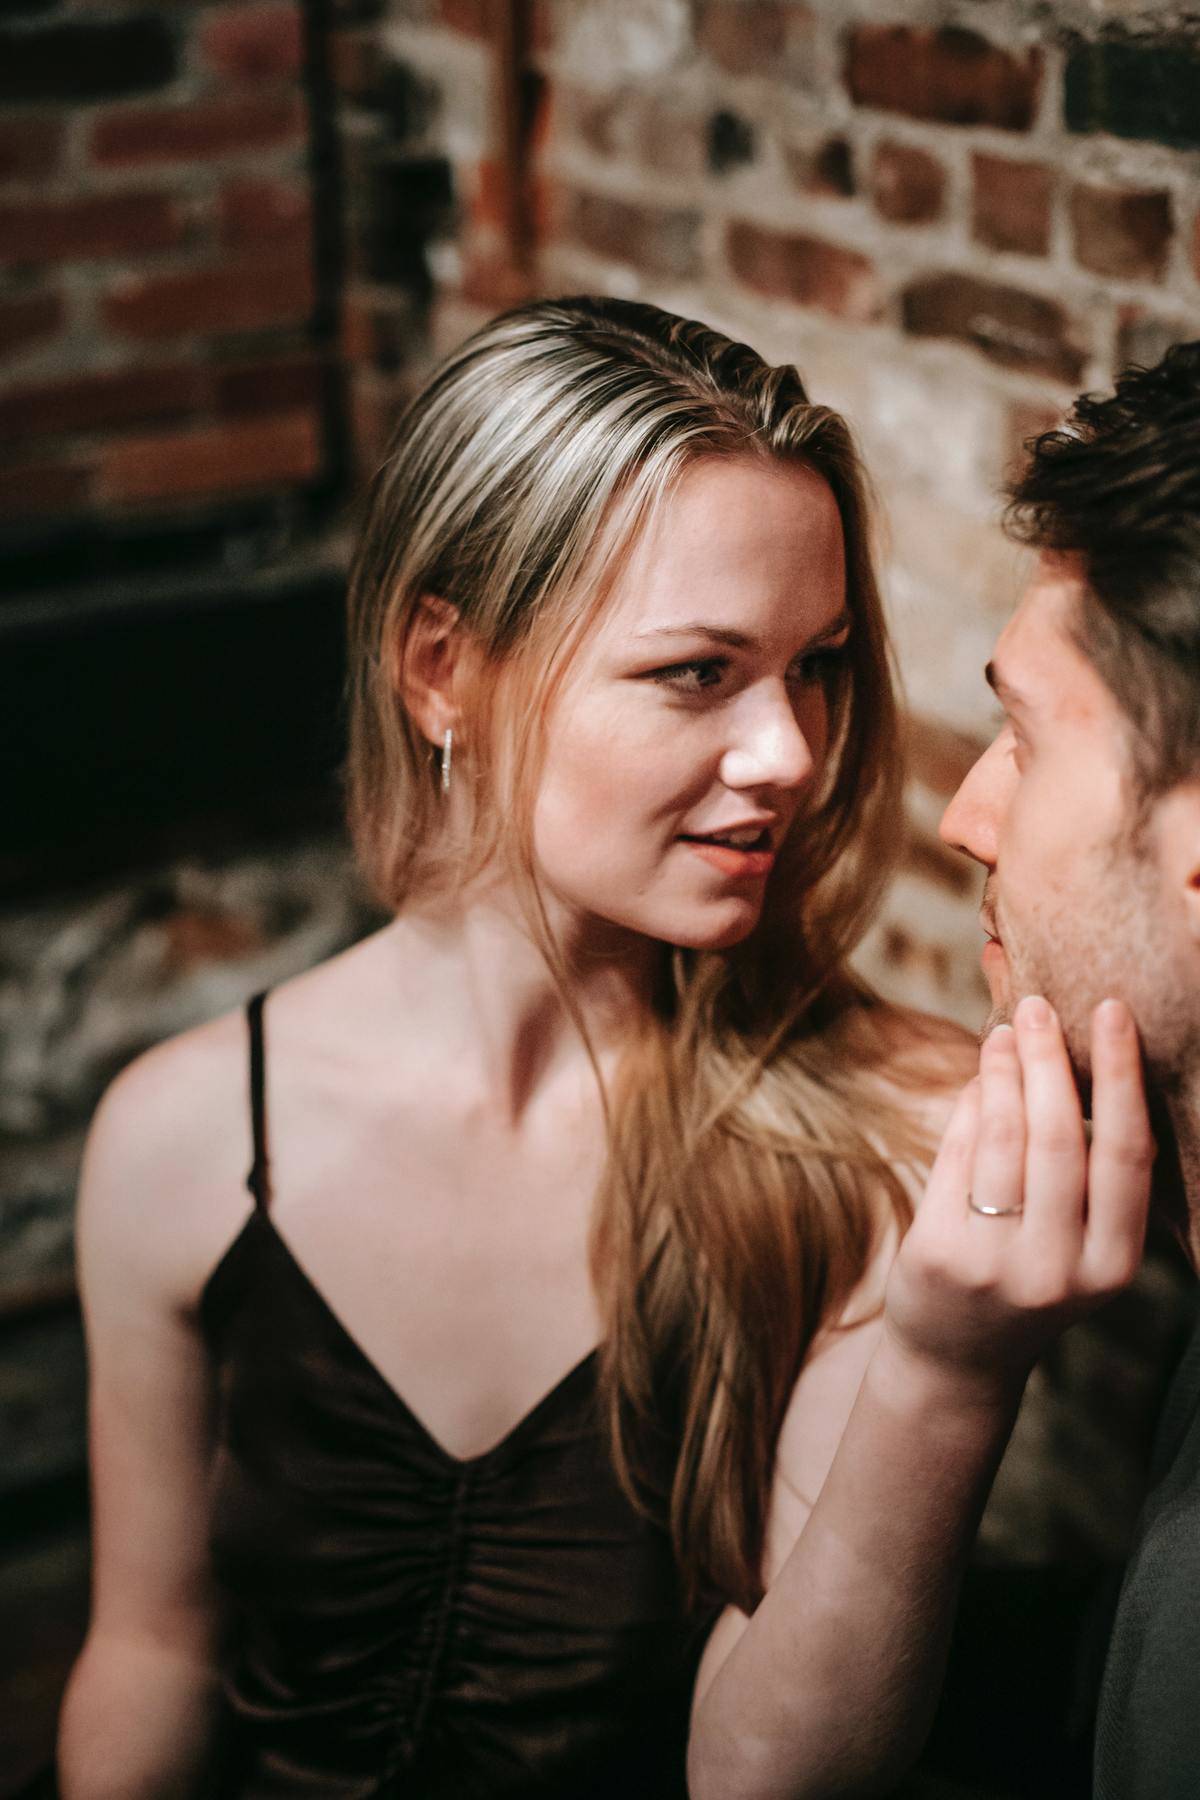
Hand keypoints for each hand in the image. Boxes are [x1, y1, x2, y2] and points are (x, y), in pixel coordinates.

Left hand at [883, 995, 1153, 1397]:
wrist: (959, 1358)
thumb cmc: (1028, 1277)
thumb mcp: (1080, 1246)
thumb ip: (1086, 1170)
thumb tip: (1075, 1054)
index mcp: (1113, 1265)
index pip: (1127, 1156)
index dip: (1121, 1077)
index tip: (1113, 1012)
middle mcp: (1060, 1270)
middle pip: (1060, 1139)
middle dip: (1050, 1061)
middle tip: (1038, 1006)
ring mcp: (996, 1265)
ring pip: (1003, 1140)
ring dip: (1003, 1073)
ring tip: (1003, 1033)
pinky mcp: (940, 1254)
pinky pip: (957, 1157)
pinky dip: (969, 1109)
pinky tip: (977, 1080)